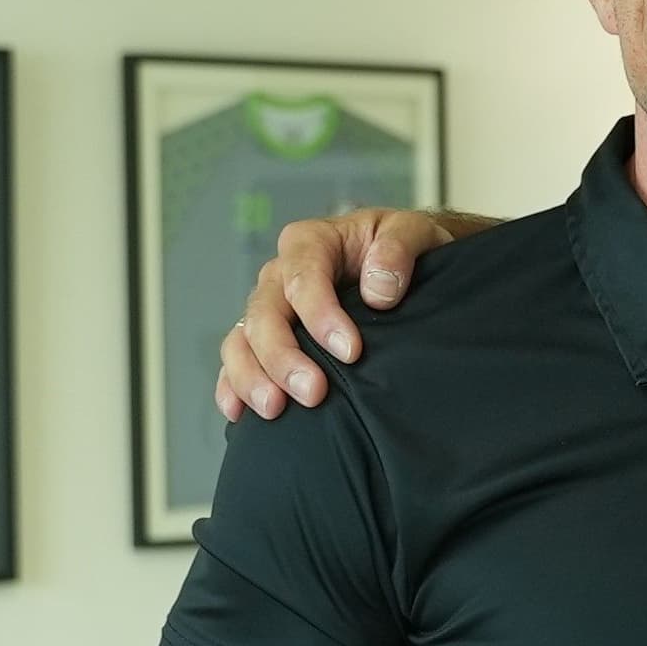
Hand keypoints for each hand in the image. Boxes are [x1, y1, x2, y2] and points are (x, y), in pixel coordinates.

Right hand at [215, 207, 463, 419]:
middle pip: (265, 314)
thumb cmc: (402, 249)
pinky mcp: (266, 338)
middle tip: (313, 392)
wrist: (402, 264)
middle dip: (283, 357)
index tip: (351, 352)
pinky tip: (238, 412)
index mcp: (312, 242)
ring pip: (243, 340)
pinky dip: (233, 385)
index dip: (321, 316)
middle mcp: (280, 274)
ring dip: (253, 376)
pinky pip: (238, 360)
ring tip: (274, 409)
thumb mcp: (414, 233)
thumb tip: (378, 291)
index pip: (303, 277)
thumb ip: (399, 249)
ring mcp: (270, 308)